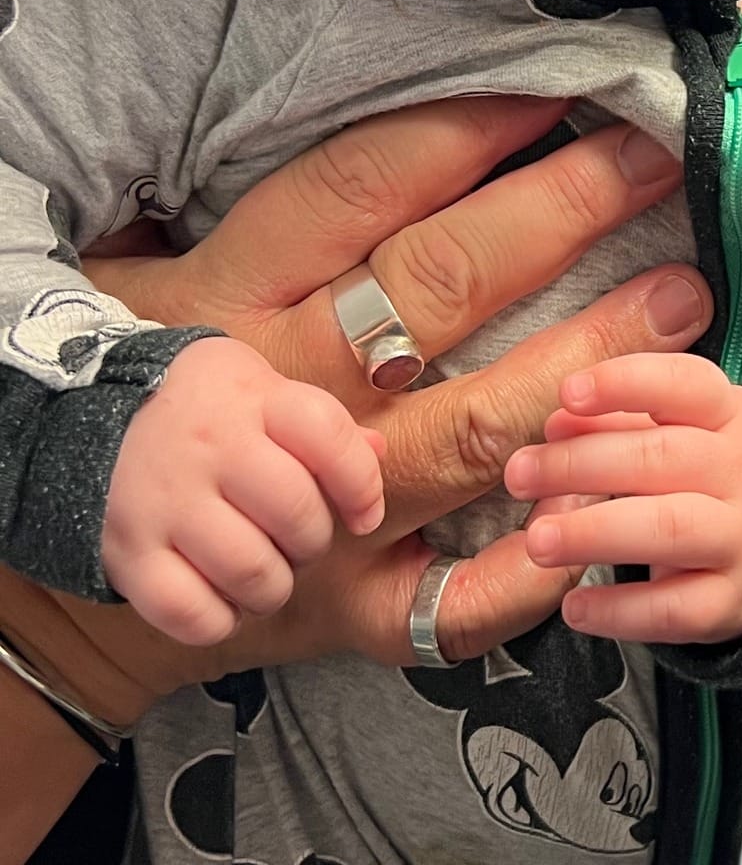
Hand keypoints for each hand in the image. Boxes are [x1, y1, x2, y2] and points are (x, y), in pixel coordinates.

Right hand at [16, 94, 709, 728]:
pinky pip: (459, 592)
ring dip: (586, 362)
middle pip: (439, 286)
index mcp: (241, 295)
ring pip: (473, 424)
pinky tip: (613, 501)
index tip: (561, 87)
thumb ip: (259, 208)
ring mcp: (324, 504)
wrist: (75, 575)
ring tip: (681, 305)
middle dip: (559, 214)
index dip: (465, 132)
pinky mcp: (351, 606)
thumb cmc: (148, 391)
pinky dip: (539, 556)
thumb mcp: (159, 279)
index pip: (363, 190)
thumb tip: (361, 87)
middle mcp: (290, 391)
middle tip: (654, 161)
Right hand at [102, 337, 384, 645]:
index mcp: (254, 400)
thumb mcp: (264, 389)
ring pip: (250, 570)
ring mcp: (164, 503)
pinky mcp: (128, 554)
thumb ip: (321, 424)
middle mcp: (209, 448)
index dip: (362, 484)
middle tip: (302, 543)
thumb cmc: (204, 406)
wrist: (93, 410)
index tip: (364, 513)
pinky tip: (224, 602)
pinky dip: (219, 620)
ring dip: (274, 587)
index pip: (327, 437)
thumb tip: (378, 454)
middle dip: (314, 542)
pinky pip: (188, 613)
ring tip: (268, 575)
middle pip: (296, 513)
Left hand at [504, 354, 741, 644]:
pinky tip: (573, 606)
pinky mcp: (732, 601)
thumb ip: (612, 420)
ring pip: (670, 529)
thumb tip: (557, 419)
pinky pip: (672, 609)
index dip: (627, 384)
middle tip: (518, 473)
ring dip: (596, 533)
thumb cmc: (693, 473)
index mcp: (732, 413)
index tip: (567, 392)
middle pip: (665, 458)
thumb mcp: (666, 431)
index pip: (686, 385)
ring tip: (537, 540)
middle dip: (583, 464)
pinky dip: (619, 610)